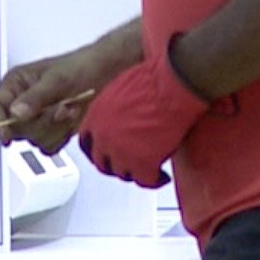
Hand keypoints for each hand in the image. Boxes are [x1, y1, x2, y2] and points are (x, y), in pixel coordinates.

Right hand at [0, 46, 112, 153]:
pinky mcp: (48, 131)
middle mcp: (20, 103)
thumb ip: (35, 97)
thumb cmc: (77, 67)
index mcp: (14, 85)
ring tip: (69, 109)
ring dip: (55, 128)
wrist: (101, 74)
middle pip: (15, 129)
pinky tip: (71, 119)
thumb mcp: (56, 79)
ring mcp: (34, 119)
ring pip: (33, 139)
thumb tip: (15, 114)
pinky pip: (48, 146)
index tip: (6, 136)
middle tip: (60, 108)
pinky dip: (62, 136)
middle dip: (40, 123)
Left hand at [78, 36, 222, 188]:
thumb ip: (114, 110)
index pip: (86, 143)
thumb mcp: (122, 90)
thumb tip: (120, 119)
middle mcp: (103, 137)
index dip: (97, 151)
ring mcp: (121, 153)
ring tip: (149, 169)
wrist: (173, 84)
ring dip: (136, 172)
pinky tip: (162, 176)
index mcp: (96, 116)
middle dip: (116, 165)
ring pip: (124, 174)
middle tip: (129, 165)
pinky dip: (155, 180)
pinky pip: (146, 181)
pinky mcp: (142, 163)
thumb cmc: (155, 79)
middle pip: (102, 163)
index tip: (105, 155)